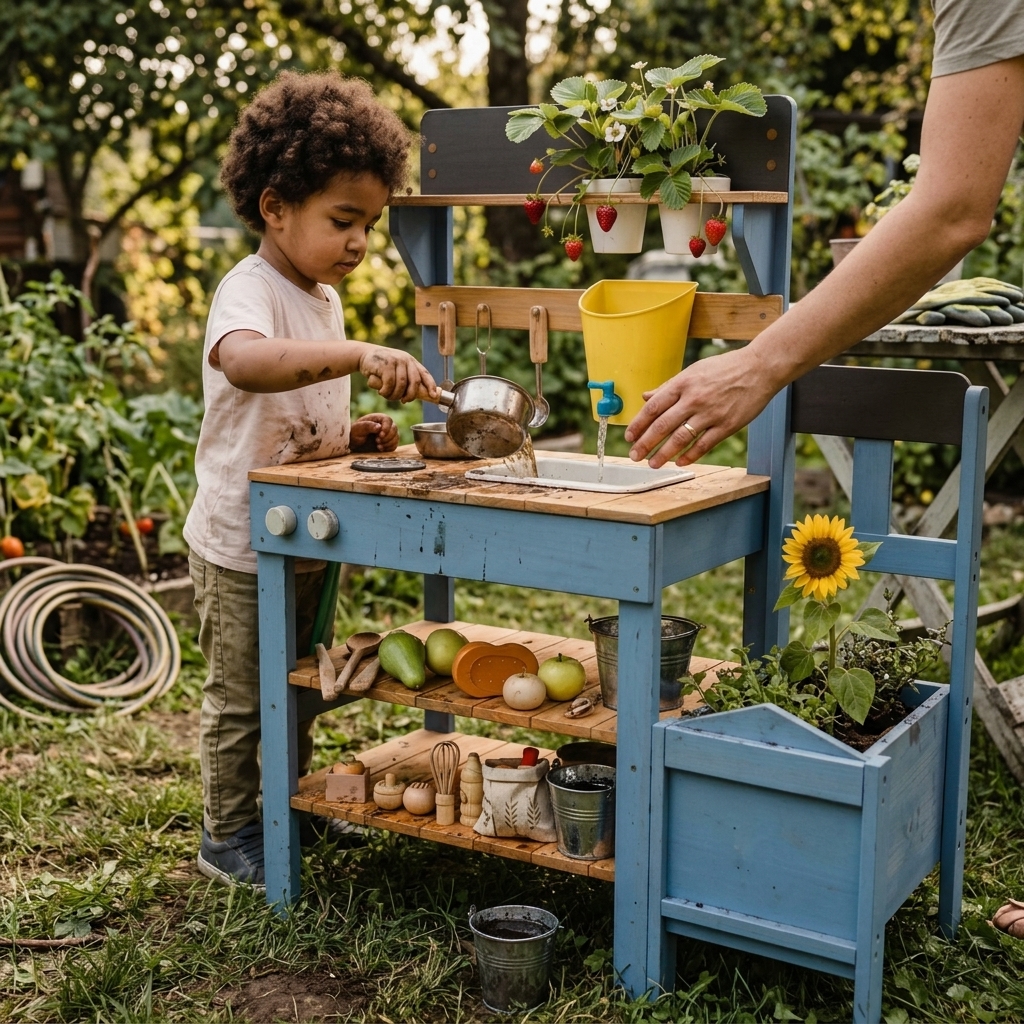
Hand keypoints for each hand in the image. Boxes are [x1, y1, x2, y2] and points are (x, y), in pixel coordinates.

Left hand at [351, 413, 398, 451]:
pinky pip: (394, 445)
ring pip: (396, 437)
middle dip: (387, 437)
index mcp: (378, 419)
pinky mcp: (389, 443)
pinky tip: (380, 449)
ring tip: (378, 446)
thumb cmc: (354, 434)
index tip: (381, 435)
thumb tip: (379, 427)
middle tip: (377, 441)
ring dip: (388, 443)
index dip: (386, 427)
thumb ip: (367, 426)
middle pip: (394, 429)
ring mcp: (388, 434)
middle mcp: (385, 425)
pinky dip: (389, 448)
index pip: (388, 420)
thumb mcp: (357, 429)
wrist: (354, 444)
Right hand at [359, 346, 438, 402]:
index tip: (434, 395)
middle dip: (410, 395)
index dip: (430, 385)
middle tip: (403, 401)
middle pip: (414, 382)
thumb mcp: (396, 369)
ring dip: (395, 395)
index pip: (424, 373)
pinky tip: (382, 391)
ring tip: (388, 395)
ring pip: (401, 385)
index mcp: (411, 361)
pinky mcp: (386, 364)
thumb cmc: (382, 367)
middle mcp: (406, 359)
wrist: (364, 355)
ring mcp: (396, 361)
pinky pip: (390, 384)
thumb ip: (406, 378)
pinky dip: (386, 392)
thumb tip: (418, 395)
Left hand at [624, 347, 777, 467]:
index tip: (629, 436)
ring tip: (653, 464)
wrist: (760, 368)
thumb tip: (646, 397)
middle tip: (634, 456)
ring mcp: (710, 413)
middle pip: (662, 425)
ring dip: (663, 454)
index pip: (653, 407)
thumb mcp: (693, 371)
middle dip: (645, 444)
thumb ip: (669, 387)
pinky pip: (704, 445)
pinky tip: (680, 461)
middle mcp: (694, 399)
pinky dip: (690, 455)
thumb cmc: (725, 368)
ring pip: (680, 438)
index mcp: (683, 384)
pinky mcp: (727, 425)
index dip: (638, 424)